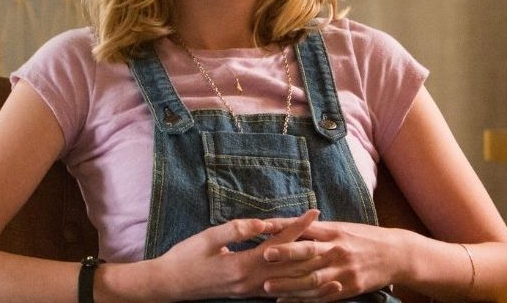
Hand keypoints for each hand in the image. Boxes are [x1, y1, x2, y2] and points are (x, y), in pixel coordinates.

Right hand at [150, 210, 323, 300]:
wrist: (170, 285)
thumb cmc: (185, 257)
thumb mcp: (207, 237)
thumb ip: (236, 229)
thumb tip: (263, 223)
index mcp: (242, 264)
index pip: (279, 244)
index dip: (298, 227)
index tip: (315, 212)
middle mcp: (251, 281)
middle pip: (291, 269)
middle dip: (314, 254)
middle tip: (336, 241)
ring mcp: (250, 292)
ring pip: (289, 286)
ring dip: (312, 278)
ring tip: (334, 272)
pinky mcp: (248, 295)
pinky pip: (279, 294)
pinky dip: (296, 291)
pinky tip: (308, 287)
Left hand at [259, 220, 406, 302]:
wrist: (396, 254)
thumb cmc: (365, 238)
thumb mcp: (344, 228)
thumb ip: (319, 229)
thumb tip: (292, 226)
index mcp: (334, 231)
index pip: (304, 227)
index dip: (284, 227)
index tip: (263, 226)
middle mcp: (337, 249)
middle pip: (308, 252)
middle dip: (286, 253)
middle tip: (264, 255)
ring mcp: (343, 270)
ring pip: (312, 278)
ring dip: (289, 283)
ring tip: (268, 286)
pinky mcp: (348, 287)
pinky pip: (322, 295)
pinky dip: (303, 300)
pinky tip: (286, 301)